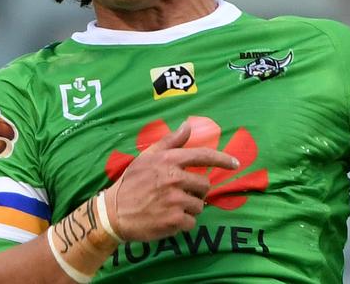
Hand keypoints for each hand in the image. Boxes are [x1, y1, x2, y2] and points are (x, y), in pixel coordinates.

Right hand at [103, 120, 238, 241]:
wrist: (114, 213)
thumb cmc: (131, 182)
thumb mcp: (147, 156)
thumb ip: (170, 141)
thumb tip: (188, 125)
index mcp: (169, 160)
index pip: (203, 156)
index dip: (222, 159)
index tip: (235, 163)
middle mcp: (174, 178)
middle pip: (204, 184)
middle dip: (196, 190)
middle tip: (180, 193)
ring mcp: (175, 200)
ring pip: (199, 205)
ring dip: (190, 208)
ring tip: (171, 207)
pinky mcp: (174, 220)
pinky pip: (192, 222)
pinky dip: (183, 222)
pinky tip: (168, 219)